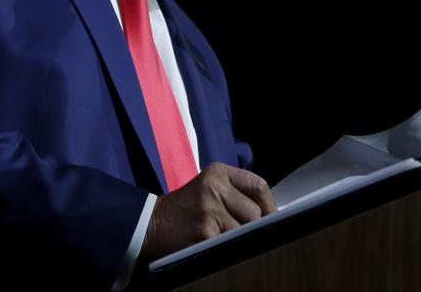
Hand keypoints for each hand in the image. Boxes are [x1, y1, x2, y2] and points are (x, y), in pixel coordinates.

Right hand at [140, 162, 276, 260]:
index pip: (258, 185)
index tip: (269, 218)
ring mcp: (209, 209)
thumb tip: (270, 213)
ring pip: (245, 231)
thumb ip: (236, 193)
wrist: (150, 224)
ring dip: (238, 239)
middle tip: (239, 232)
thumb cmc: (185, 208)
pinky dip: (226, 249)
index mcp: (218, 172)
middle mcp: (214, 187)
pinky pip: (230, 244)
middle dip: (252, 226)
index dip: (268, 204)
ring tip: (222, 237)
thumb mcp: (208, 187)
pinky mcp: (205, 232)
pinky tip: (213, 244)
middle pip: (255, 212)